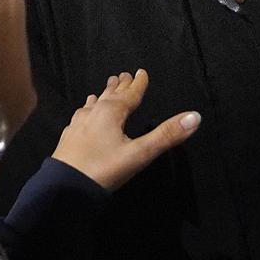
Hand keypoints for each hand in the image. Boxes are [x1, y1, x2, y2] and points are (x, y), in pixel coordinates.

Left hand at [51, 70, 199, 192]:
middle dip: (120, 85)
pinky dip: (89, 108)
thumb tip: (195, 116)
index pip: (130, 94)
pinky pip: (82, 114)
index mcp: (111, 112)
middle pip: (111, 95)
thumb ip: (166, 135)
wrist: (64, 187)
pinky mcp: (69, 136)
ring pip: (95, 103)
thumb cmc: (104, 169)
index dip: (138, 83)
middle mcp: (94, 112)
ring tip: (107, 88)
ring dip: (104, 94)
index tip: (141, 71)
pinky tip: (85, 110)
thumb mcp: (139, 154)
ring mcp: (79, 124)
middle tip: (124, 74)